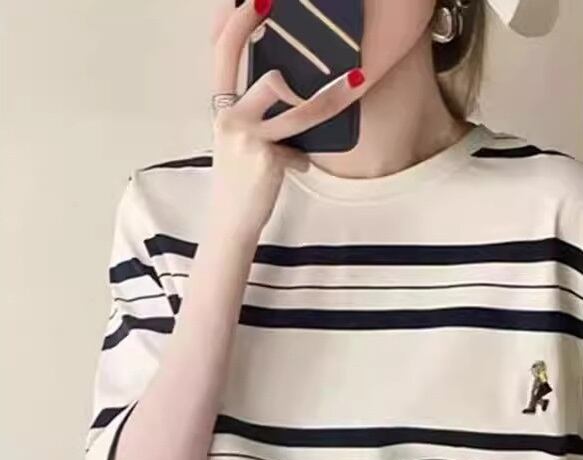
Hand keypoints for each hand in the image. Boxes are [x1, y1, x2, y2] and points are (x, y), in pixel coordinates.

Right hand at [209, 0, 367, 238]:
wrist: (230, 223)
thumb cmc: (238, 181)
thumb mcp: (239, 141)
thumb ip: (256, 114)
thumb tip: (290, 94)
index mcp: (221, 109)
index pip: (222, 55)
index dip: (236, 24)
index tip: (253, 0)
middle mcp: (229, 118)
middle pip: (269, 76)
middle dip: (294, 61)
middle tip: (308, 32)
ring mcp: (248, 138)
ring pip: (297, 107)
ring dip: (331, 99)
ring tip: (356, 85)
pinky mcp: (267, 159)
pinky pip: (298, 150)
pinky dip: (299, 161)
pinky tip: (292, 170)